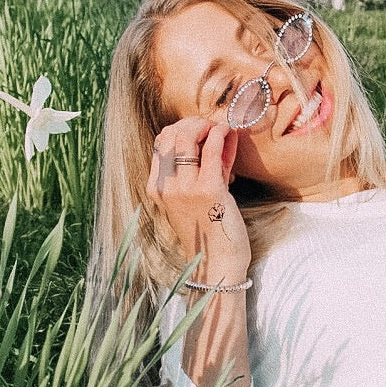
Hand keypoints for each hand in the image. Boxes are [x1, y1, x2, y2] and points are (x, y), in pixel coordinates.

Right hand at [147, 118, 250, 284]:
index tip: (198, 129)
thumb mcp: (196, 196)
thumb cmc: (210, 230)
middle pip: (171, 135)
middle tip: (211, 125)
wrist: (218, 264)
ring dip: (206, 125)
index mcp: (157, 188)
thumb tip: (217, 133)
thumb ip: (203, 166)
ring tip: (220, 128)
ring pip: (187, 137)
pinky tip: (228, 132)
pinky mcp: (208, 191)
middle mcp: (166, 187)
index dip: (179, 129)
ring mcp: (185, 189)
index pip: (160, 144)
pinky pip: (211, 150)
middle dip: (193, 123)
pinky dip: (219, 134)